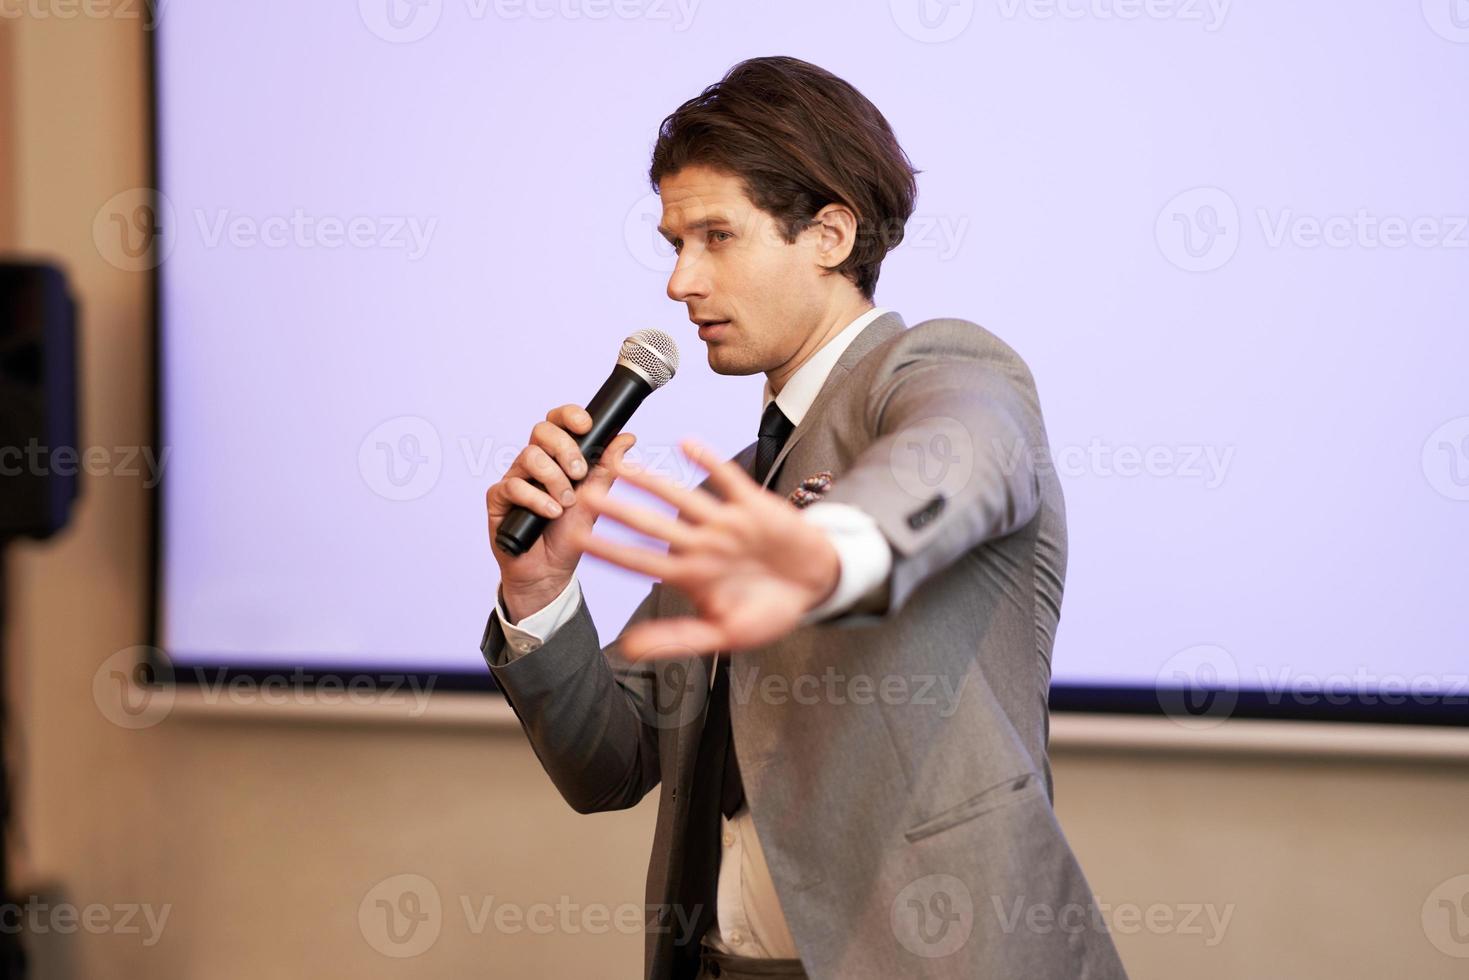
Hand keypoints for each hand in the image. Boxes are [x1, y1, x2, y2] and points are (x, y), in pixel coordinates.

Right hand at [485, 403, 637, 618]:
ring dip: (553, 479)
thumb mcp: (595, 500)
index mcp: (557, 457)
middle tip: (579, 473)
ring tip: (566, 503)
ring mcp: (514, 479)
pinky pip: (513, 486)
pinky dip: (536, 499)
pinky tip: (551, 513)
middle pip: (541, 431)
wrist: (551, 571)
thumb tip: (627, 437)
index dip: (569, 415)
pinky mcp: (498, 499)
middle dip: (564, 448)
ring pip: (529, 456)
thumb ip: (607, 469)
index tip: (587, 425)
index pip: (558, 422)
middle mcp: (534, 463)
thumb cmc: (570, 535)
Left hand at [569, 437, 840, 658]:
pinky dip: (710, 462)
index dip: (609, 550)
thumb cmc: (770, 613)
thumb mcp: (724, 634)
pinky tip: (688, 446)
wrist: (817, 586)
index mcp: (690, 575)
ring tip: (621, 464)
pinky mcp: (753, 506)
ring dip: (652, 482)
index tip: (576, 539)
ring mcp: (726, 523)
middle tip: (582, 492)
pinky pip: (728, 480)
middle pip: (652, 524)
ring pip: (683, 498)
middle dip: (618, 509)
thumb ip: (677, 639)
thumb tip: (628, 649)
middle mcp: (702, 544)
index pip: (641, 561)